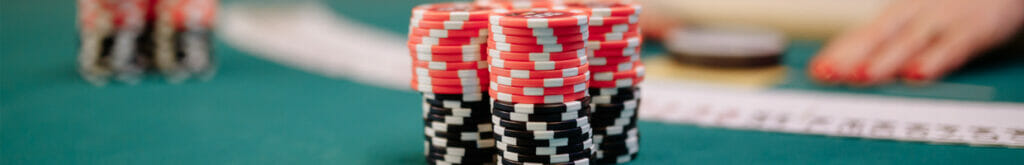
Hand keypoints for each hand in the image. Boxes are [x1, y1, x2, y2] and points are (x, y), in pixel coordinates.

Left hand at [809, 0, 1023, 85]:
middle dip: (850, 55)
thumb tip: (853, 66)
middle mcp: (917, 13)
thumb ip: (889, 42)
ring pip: (910, 41)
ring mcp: (944, 19)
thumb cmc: (955, 6)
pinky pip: (952, 46)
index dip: (839, 51)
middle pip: (878, 35)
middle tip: (827, 73)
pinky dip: (935, 60)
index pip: (863, 33)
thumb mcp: (918, 18)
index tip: (817, 70)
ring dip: (884, 59)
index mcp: (901, 13)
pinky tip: (917, 74)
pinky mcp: (974, 28)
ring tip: (861, 75)